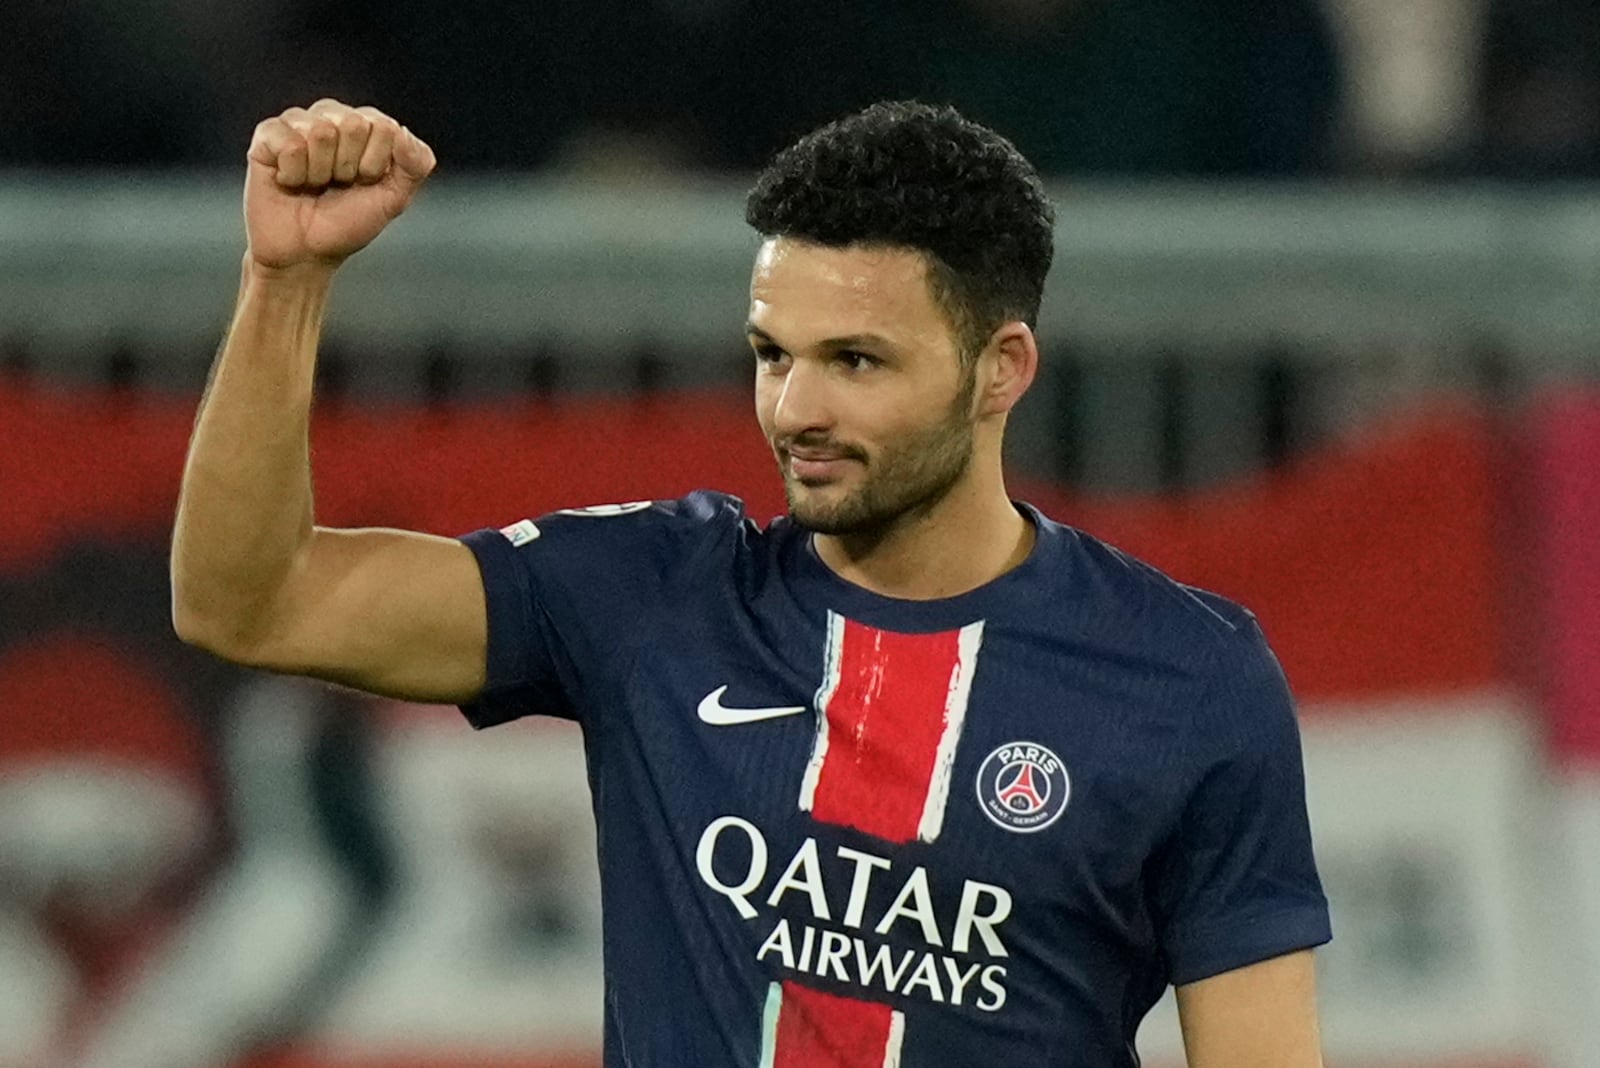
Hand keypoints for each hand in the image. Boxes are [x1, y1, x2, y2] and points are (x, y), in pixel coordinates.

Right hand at [244, 99, 435, 271]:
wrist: (306, 254)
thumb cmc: (347, 223)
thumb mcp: (394, 199)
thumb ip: (415, 164)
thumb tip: (401, 130)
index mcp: (365, 126)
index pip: (384, 127)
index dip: (376, 164)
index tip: (364, 183)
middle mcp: (332, 116)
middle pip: (353, 124)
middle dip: (349, 167)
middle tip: (337, 184)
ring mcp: (298, 123)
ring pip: (320, 132)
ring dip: (320, 172)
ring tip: (313, 184)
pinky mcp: (267, 136)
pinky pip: (289, 143)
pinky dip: (293, 174)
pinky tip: (289, 181)